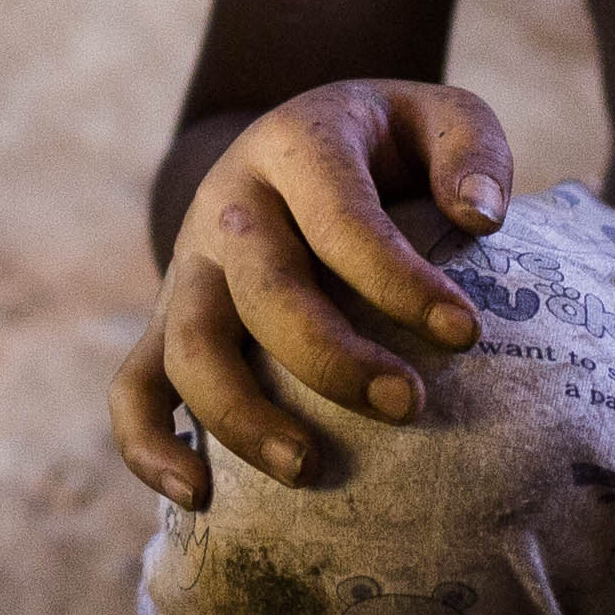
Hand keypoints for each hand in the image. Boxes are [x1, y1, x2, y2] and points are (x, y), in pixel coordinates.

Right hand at [109, 81, 512, 507]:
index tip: (466, 333)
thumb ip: (473, 150)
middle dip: (333, 358)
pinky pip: (133, 386)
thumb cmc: (390, 149)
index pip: (340, 217)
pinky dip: (148, 443)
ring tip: (311, 471)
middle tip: (409, 406)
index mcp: (295, 145)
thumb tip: (480, 219)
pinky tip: (197, 496)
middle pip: (263, 289)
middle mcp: (228, 204)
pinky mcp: (167, 320)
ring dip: (243, 415)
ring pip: (189, 345)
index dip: (399, 279)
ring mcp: (189, 265)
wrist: (293, 150)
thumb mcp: (440, 118)